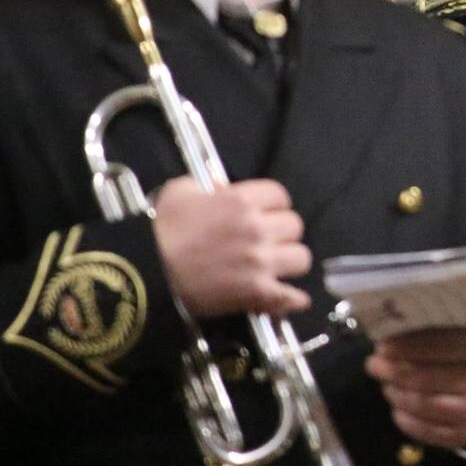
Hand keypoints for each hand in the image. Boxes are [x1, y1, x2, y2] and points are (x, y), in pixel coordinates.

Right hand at [153, 176, 310, 316]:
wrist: (144, 275)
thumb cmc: (160, 232)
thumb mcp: (179, 192)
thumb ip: (207, 186)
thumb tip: (224, 187)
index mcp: (242, 201)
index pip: (281, 196)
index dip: (273, 205)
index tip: (263, 214)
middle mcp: (258, 229)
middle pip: (295, 226)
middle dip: (282, 233)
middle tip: (266, 241)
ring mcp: (260, 262)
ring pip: (301, 258)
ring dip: (288, 263)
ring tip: (274, 268)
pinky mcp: (257, 293)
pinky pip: (290, 296)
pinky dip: (291, 300)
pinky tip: (288, 299)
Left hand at [366, 328, 465, 450]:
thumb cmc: (458, 359)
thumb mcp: (451, 338)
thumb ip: (423, 334)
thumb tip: (386, 336)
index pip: (435, 345)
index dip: (404, 346)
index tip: (381, 346)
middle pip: (425, 377)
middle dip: (392, 371)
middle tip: (373, 365)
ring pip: (423, 404)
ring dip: (396, 394)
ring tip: (386, 386)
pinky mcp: (465, 433)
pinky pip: (426, 430)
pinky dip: (405, 420)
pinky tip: (396, 409)